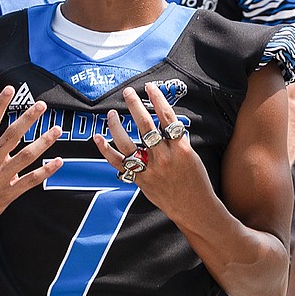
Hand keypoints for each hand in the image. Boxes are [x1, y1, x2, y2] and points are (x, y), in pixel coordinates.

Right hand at [0, 86, 63, 238]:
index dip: (0, 104)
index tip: (10, 89)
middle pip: (12, 135)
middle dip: (28, 118)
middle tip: (41, 105)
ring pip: (26, 156)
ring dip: (43, 141)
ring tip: (56, 129)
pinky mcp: (8, 194)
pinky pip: (30, 180)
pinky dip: (46, 171)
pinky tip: (58, 161)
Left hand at [92, 84, 219, 224]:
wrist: (194, 209)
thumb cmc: (196, 181)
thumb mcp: (192, 156)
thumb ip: (177, 141)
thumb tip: (165, 123)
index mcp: (180, 148)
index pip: (167, 118)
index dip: (157, 99)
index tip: (150, 86)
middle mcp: (164, 158)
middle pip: (145, 126)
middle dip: (135, 105)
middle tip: (127, 92)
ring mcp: (150, 170)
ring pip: (128, 144)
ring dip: (117, 126)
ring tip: (111, 113)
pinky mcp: (141, 181)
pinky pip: (120, 164)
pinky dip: (107, 151)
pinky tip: (98, 138)